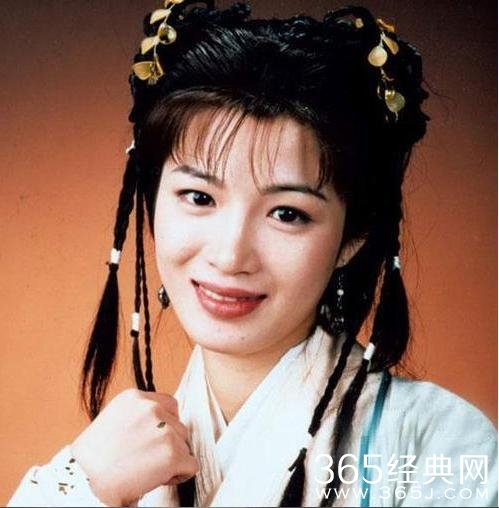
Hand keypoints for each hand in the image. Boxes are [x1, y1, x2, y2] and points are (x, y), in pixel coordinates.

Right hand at [70, 388, 198, 505]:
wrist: (83, 483)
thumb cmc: (92, 459)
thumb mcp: (112, 419)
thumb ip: (138, 415)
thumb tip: (161, 421)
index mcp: (135, 397)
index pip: (169, 406)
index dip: (163, 426)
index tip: (148, 441)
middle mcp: (152, 408)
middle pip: (179, 426)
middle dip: (167, 443)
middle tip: (142, 459)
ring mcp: (165, 430)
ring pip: (185, 445)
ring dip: (172, 459)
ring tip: (145, 468)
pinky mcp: (173, 453)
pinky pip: (191, 465)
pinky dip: (179, 475)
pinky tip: (156, 478)